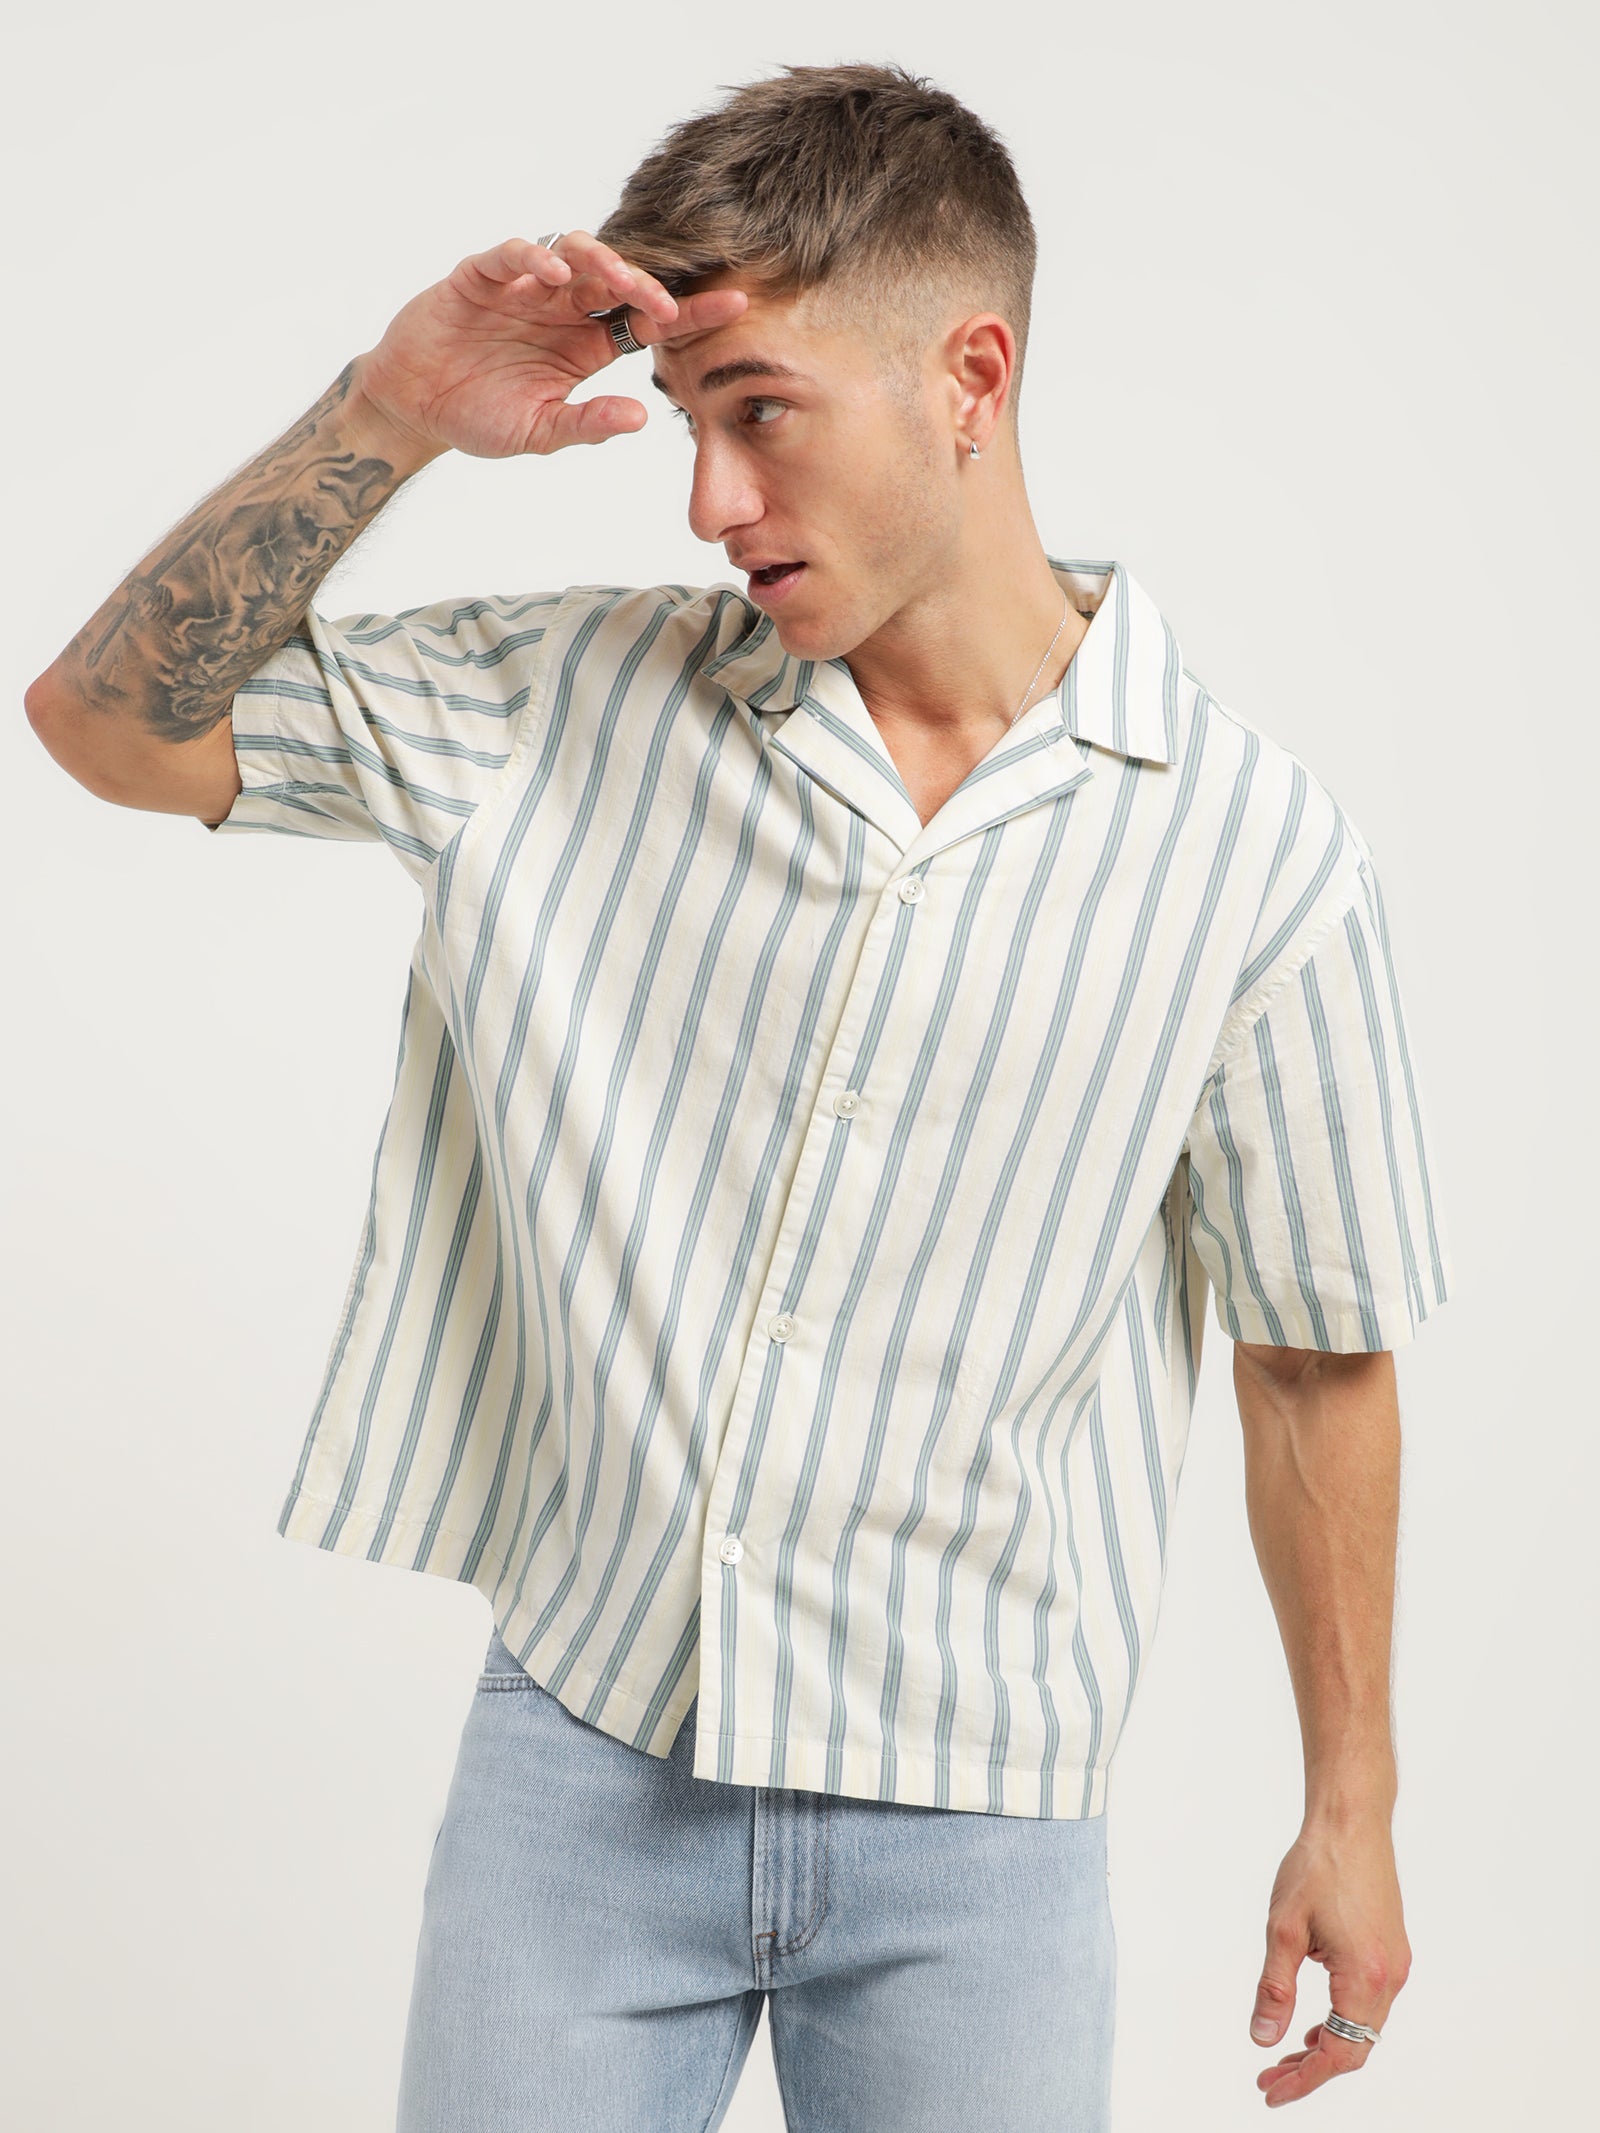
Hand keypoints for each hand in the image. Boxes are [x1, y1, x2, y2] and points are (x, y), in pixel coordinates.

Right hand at [348, 231, 749, 461]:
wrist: (413, 407)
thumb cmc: (479, 417)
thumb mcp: (538, 434)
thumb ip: (586, 426)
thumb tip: (641, 417)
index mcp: (586, 345)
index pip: (648, 320)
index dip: (690, 311)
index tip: (735, 305)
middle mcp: (563, 308)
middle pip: (618, 279)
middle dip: (647, 285)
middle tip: (668, 302)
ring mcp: (524, 288)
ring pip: (575, 252)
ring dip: (601, 261)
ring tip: (620, 281)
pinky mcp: (481, 276)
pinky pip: (514, 255)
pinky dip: (535, 258)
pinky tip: (556, 273)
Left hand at [1248, 1817, 1410, 2107]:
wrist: (1351, 1821)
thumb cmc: (1317, 1865)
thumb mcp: (1283, 1929)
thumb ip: (1274, 1988)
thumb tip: (1263, 2039)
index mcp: (1365, 1976)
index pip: (1339, 2052)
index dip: (1304, 2080)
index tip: (1271, 2091)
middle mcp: (1390, 1976)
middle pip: (1355, 2047)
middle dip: (1313, 2070)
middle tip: (1270, 2078)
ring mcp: (1395, 1963)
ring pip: (1364, 2027)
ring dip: (1328, 2046)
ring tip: (1286, 2055)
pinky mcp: (1392, 1949)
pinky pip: (1370, 2003)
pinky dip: (1342, 2021)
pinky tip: (1315, 2021)